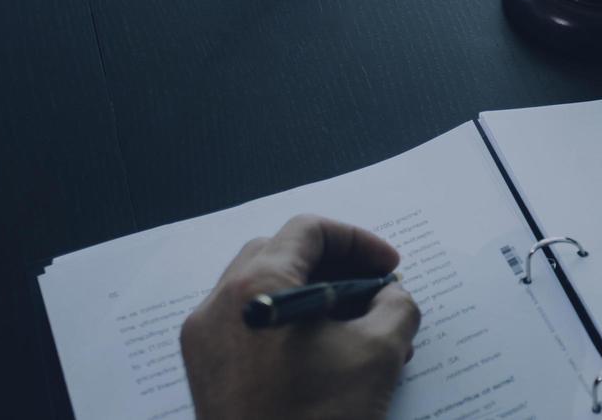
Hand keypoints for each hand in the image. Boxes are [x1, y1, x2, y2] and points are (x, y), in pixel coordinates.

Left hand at [181, 215, 420, 419]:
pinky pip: (250, 325)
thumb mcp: (378, 355)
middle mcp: (220, 302)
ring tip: (359, 330)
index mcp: (257, 285)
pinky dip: (289, 325)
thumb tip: (391, 294)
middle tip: (375, 290)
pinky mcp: (206, 370)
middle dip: (336, 267)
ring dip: (315, 297)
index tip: (389, 268)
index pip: (309, 231)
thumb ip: (396, 306)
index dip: (357, 241)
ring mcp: (206, 338)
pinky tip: (326, 354)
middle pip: (283, 253)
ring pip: (266, 289)